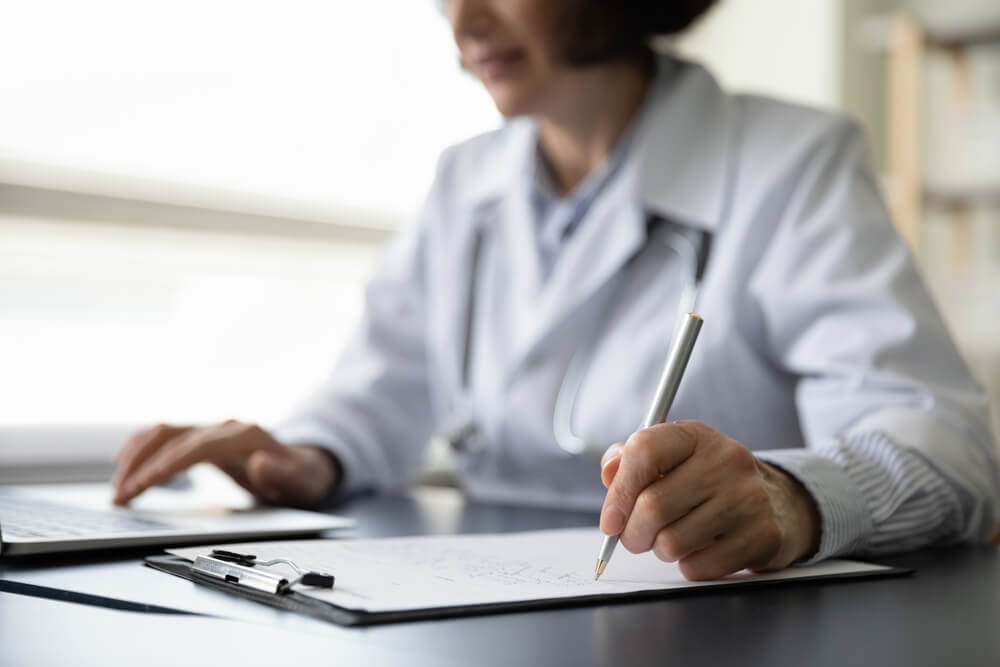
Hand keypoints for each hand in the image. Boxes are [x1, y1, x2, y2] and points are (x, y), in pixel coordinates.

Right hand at [112, 420, 339, 506]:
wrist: (305, 465)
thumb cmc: (302, 476)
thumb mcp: (302, 482)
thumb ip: (283, 474)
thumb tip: (260, 462)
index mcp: (246, 436)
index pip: (196, 448)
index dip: (167, 465)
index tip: (142, 485)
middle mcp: (225, 427)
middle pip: (174, 438)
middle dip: (142, 465)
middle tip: (119, 496)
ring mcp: (213, 430)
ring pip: (165, 433)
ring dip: (136, 456)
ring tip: (117, 487)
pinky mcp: (203, 437)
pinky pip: (166, 436)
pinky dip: (143, 447)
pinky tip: (124, 463)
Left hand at [599, 420, 820, 579]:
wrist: (775, 502)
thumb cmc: (706, 481)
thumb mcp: (671, 458)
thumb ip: (631, 461)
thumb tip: (610, 473)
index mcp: (695, 435)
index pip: (645, 451)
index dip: (618, 490)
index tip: (610, 520)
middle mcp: (726, 460)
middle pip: (653, 505)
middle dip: (632, 533)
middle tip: (635, 538)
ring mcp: (748, 497)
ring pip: (672, 542)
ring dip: (660, 550)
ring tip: (672, 539)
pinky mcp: (762, 535)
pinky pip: (699, 566)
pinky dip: (688, 566)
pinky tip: (701, 549)